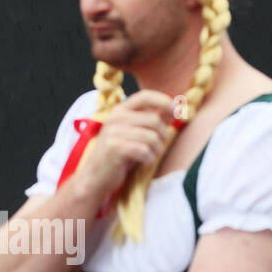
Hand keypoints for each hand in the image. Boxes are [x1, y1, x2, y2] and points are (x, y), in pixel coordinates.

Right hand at [71, 90, 175, 205]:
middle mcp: (115, 118)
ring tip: (150, 154)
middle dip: (163, 135)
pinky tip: (144, 161)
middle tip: (158, 146)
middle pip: (154, 120)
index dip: (164, 101)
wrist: (96, 176)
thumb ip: (151, 120)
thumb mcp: (135, 133)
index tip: (176, 111)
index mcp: (120, 110)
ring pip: (152, 136)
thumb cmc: (120, 153)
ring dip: (157, 149)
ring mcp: (113, 132)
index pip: (145, 96)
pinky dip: (149, 158)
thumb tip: (175, 109)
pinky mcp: (114, 148)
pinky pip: (144, 150)